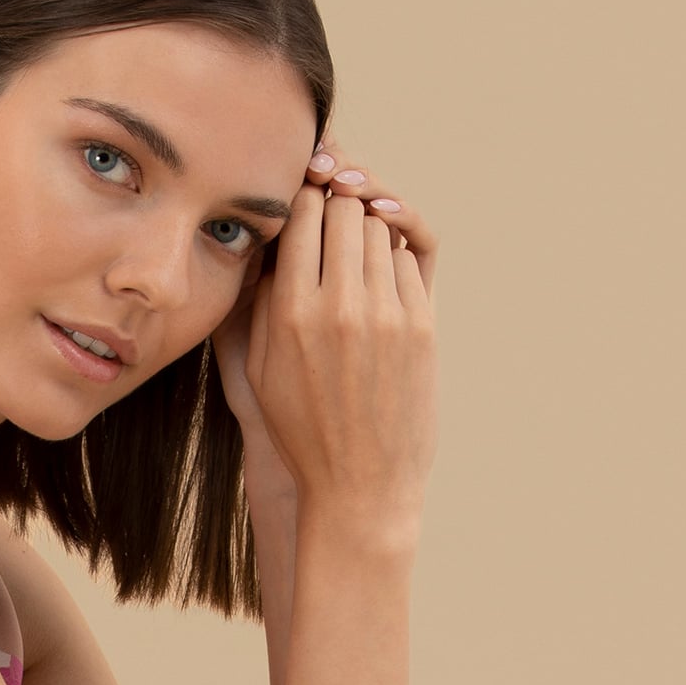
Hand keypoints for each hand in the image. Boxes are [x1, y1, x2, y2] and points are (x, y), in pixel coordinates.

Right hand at [212, 141, 436, 543]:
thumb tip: (280, 234)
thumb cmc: (303, 430)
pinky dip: (394, 258)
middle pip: (345, 208)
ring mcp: (388, 315)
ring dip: (368, 228)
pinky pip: (409, 258)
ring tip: (354, 250)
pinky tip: (380, 279)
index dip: (302, 197)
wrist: (359, 487)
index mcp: (292, 314)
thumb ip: (267, 297)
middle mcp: (341, 308)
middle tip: (332, 214)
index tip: (302, 202)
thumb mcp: (263, 367)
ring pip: (381, 228)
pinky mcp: (423, 325)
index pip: (302, 213)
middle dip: (337, 204)